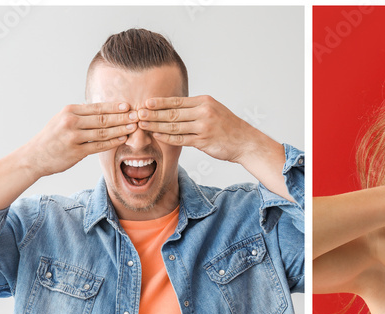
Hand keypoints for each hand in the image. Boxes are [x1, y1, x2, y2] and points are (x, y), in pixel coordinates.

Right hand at [25, 102, 136, 176]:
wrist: (36, 156)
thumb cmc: (53, 137)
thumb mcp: (62, 119)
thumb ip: (81, 115)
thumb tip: (102, 109)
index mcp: (69, 111)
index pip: (97, 107)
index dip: (114, 107)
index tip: (129, 105)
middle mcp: (71, 122)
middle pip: (102, 118)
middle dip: (122, 117)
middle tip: (137, 115)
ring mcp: (73, 137)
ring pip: (103, 132)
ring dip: (121, 129)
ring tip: (134, 127)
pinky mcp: (76, 151)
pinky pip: (99, 146)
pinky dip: (113, 142)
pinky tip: (123, 139)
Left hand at [137, 96, 257, 162]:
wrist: (246, 142)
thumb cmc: (229, 127)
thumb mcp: (214, 110)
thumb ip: (195, 108)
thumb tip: (174, 108)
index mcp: (204, 102)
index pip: (177, 101)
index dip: (160, 102)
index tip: (146, 102)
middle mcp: (203, 112)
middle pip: (173, 113)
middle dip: (153, 113)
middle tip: (138, 113)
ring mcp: (204, 127)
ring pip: (174, 126)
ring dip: (156, 125)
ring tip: (143, 124)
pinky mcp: (204, 141)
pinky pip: (181, 139)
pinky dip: (167, 137)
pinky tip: (157, 135)